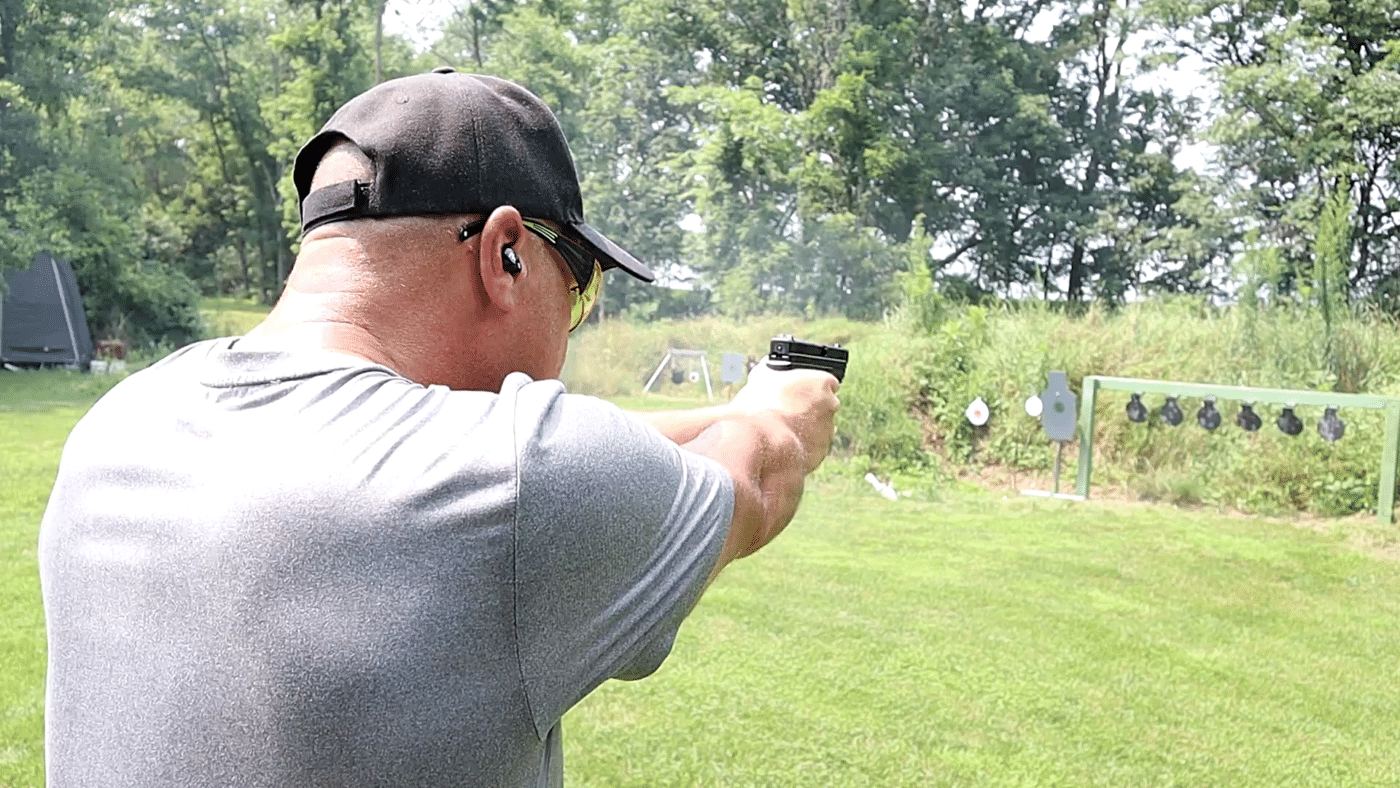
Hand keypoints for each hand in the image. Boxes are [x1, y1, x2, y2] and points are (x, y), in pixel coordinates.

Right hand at [731, 358, 839, 472]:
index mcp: (821, 382)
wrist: (760, 442)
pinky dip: (801, 445)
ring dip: (805, 427)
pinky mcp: (821, 452)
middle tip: (786, 410)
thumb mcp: (761, 377)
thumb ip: (772, 370)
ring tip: (780, 430)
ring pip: (819, 427)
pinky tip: (783, 444)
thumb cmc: (760, 406)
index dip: (810, 386)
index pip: (826, 380)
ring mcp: (828, 430)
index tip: (797, 391)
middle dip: (809, 407)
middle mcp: (831, 405)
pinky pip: (812, 446)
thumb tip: (770, 366)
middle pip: (824, 404)